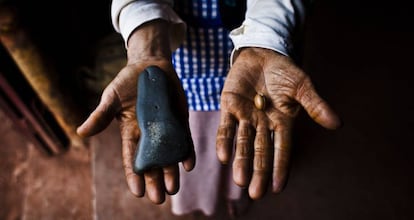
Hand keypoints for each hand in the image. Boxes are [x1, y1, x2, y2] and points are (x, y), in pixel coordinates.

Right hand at [77, 20, 194, 203]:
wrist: (150, 65)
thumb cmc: (127, 81)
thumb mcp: (112, 97)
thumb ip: (100, 115)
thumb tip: (80, 132)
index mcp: (130, 132)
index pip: (131, 159)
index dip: (134, 176)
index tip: (138, 192)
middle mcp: (149, 135)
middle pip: (152, 163)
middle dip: (155, 181)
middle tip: (158, 198)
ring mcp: (166, 129)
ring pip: (169, 156)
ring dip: (171, 172)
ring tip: (173, 189)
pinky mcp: (180, 121)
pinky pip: (184, 140)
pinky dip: (186, 152)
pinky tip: (188, 164)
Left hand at [216, 47, 340, 198]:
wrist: (262, 53)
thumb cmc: (285, 72)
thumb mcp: (302, 87)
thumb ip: (315, 105)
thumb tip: (337, 124)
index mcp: (282, 122)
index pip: (281, 149)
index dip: (280, 167)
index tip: (277, 188)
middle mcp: (263, 124)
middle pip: (261, 151)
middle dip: (258, 171)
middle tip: (255, 192)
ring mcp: (245, 116)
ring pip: (243, 142)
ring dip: (241, 160)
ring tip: (239, 180)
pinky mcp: (229, 106)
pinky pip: (226, 126)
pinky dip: (224, 140)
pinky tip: (223, 156)